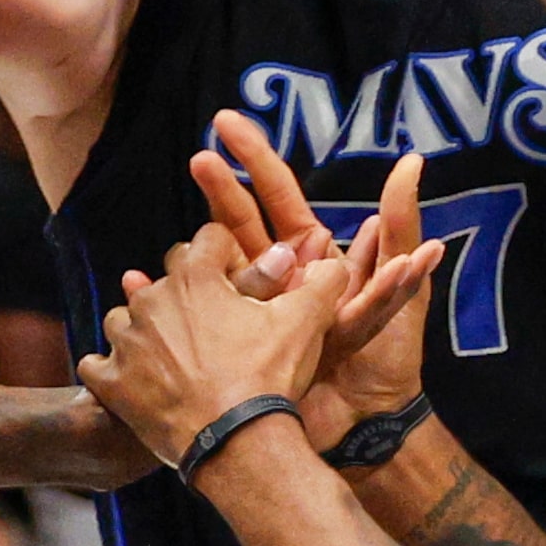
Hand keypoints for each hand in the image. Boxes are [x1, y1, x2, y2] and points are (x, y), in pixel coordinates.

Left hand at [79, 224, 352, 464]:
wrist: (237, 444)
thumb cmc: (269, 379)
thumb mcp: (305, 323)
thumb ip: (321, 283)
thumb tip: (331, 261)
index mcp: (195, 277)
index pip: (208, 240)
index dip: (229, 257)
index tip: (241, 282)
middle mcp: (152, 300)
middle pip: (165, 276)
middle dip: (187, 291)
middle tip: (214, 324)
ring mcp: (127, 342)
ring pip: (125, 317)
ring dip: (145, 329)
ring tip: (174, 354)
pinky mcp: (111, 383)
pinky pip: (97, 365)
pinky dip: (111, 371)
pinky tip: (133, 380)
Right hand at [191, 109, 443, 441]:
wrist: (373, 422)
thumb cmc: (392, 355)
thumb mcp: (402, 284)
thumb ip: (402, 224)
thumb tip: (412, 162)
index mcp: (312, 254)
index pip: (276, 193)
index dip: (252, 156)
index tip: (224, 123)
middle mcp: (279, 275)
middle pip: (238, 219)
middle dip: (219, 186)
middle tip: (198, 156)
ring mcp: (255, 309)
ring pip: (213, 266)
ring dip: (187, 249)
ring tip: (169, 229)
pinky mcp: (240, 343)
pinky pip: (201, 317)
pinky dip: (169, 303)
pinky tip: (133, 286)